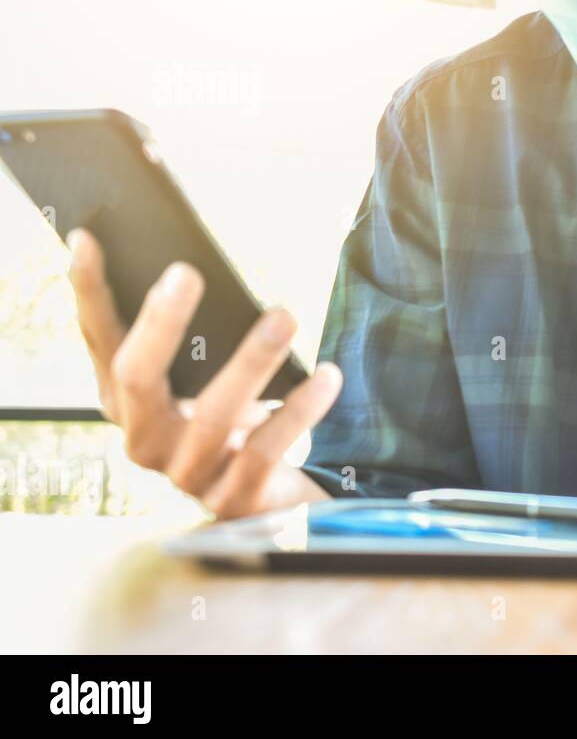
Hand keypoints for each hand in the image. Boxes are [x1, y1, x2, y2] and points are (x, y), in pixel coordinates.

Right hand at [66, 228, 340, 518]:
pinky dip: (299, 410)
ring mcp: (187, 473)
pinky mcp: (234, 499)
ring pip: (214, 415)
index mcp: (128, 401)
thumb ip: (199, 337)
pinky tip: (327, 375)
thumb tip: (200, 268)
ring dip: (251, 361)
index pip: (99, 340)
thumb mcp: (212, 377)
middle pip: (136, 378)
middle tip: (186, 273)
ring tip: (284, 315)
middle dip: (159, 324)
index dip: (88, 292)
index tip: (87, 240)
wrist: (277, 496)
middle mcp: (144, 439)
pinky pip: (265, 450)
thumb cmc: (240, 419)